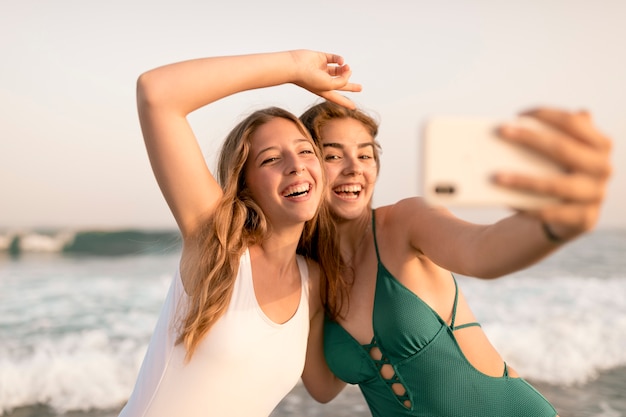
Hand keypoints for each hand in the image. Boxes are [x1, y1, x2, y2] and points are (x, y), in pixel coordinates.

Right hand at [289, 50, 361, 108]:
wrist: (296, 66)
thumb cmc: (310, 79)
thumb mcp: (330, 85)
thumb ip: (343, 80)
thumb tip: (348, 70)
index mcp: (324, 91)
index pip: (338, 99)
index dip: (346, 103)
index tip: (353, 107)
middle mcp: (323, 81)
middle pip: (340, 85)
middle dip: (350, 86)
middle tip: (360, 88)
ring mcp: (322, 69)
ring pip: (338, 70)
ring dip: (344, 69)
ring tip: (347, 68)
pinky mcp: (320, 58)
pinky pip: (334, 58)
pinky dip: (339, 59)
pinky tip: (340, 61)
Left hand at [494, 107, 612, 239]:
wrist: (574, 212)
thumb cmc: (560, 172)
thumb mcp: (563, 152)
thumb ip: (552, 134)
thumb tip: (517, 124)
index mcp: (600, 144)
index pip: (573, 123)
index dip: (546, 115)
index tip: (517, 114)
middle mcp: (602, 167)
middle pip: (563, 149)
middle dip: (530, 139)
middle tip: (501, 132)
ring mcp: (596, 194)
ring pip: (556, 186)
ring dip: (523, 181)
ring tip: (496, 176)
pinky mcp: (584, 219)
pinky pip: (550, 213)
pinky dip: (526, 207)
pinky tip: (505, 200)